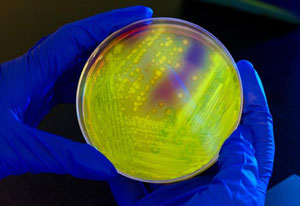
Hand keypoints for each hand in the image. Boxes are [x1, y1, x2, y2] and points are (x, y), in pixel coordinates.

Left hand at [0, 6, 152, 179]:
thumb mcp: (16, 147)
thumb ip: (61, 156)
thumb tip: (104, 166)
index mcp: (30, 72)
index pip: (76, 37)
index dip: (108, 23)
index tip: (137, 16)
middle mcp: (34, 72)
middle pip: (79, 44)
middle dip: (111, 36)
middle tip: (140, 36)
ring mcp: (33, 85)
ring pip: (74, 64)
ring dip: (100, 60)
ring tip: (128, 62)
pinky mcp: (33, 99)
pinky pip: (66, 84)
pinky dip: (87, 84)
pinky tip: (100, 94)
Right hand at [108, 60, 274, 205]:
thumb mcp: (237, 200)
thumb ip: (242, 166)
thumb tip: (238, 131)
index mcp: (237, 180)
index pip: (254, 131)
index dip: (252, 98)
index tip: (244, 69)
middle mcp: (207, 181)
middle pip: (206, 134)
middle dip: (201, 105)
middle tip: (192, 78)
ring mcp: (176, 192)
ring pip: (165, 153)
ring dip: (155, 131)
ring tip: (147, 103)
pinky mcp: (147, 204)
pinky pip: (129, 180)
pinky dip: (118, 166)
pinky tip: (109, 146)